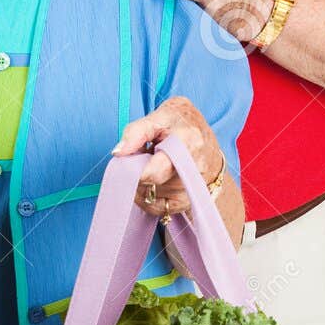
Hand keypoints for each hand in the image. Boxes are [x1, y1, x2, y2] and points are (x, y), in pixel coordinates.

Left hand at [112, 96, 222, 219]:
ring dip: (141, 183)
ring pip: (151, 197)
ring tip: (149, 166)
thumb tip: (118, 153)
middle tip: (139, 159)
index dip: (136, 170)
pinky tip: (148, 182)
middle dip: (137, 173)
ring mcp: (193, 188)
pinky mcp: (188, 201)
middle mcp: (193, 170)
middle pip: (151, 185)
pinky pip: (157, 208)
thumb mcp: (160, 115)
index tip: (128, 160)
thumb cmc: (181, 123)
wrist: (206, 138)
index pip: (156, 171)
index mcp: (187, 143)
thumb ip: (136, 131)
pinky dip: (146, 197)